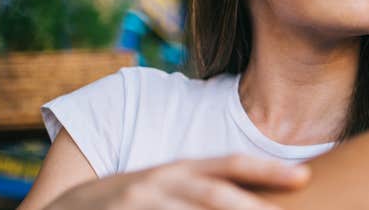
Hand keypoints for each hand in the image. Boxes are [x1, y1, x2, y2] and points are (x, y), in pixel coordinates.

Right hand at [43, 154, 309, 209]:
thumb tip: (254, 197)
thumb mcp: (169, 186)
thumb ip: (205, 188)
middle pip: (214, 195)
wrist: (65, 209)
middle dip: (253, 207)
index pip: (230, 164)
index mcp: (179, 169)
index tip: (304, 176)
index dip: (268, 169)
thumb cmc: (133, 200)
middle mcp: (162, 182)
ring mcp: (140, 204)